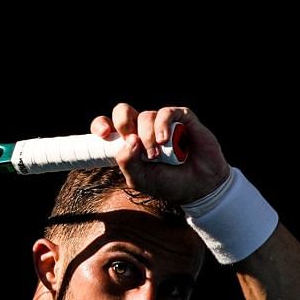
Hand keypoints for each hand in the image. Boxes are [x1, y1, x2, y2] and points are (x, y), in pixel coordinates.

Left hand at [92, 103, 231, 202]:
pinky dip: (162, 125)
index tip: (103, 134)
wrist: (198, 187)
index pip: (109, 126)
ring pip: (146, 115)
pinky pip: (166, 113)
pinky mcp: (182, 119)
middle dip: (122, 122)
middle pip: (123, 111)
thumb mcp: (141, 180)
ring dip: (147, 136)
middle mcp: (144, 129)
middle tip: (130, 139)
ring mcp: (163, 123)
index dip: (101, 124)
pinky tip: (164, 140)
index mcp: (129, 143)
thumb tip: (129, 140)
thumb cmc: (168, 183)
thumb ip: (127, 163)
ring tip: (156, 155)